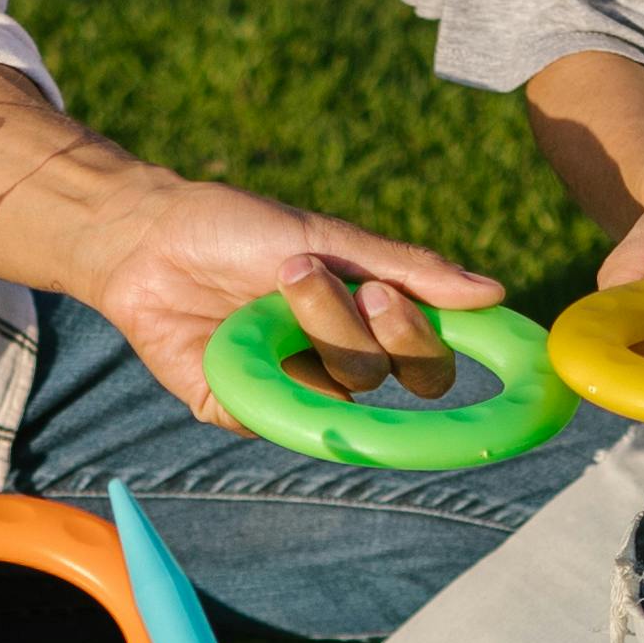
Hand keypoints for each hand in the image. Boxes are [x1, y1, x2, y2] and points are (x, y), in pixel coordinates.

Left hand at [91, 176, 496, 426]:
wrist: (149, 237)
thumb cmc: (241, 230)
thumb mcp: (330, 238)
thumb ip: (410, 269)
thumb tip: (494, 293)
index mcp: (368, 324)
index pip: (432, 359)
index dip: (451, 346)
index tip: (482, 326)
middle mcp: (338, 363)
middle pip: (402, 378)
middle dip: (394, 331)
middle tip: (365, 287)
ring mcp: (293, 390)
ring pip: (348, 385)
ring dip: (327, 325)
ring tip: (285, 277)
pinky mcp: (243, 409)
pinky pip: (282, 413)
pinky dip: (274, 367)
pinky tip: (247, 328)